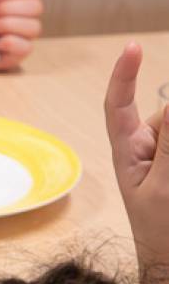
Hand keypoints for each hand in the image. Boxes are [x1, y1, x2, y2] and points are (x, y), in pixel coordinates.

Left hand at [105, 41, 168, 283]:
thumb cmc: (160, 235)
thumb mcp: (162, 188)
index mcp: (128, 152)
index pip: (119, 105)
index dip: (123, 75)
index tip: (132, 48)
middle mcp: (146, 148)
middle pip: (167, 116)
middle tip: (165, 174)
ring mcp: (164, 157)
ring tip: (167, 191)